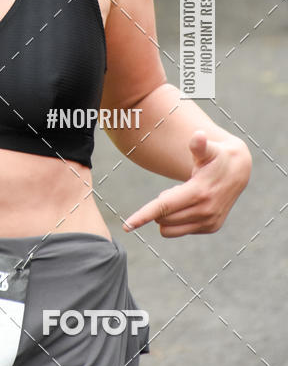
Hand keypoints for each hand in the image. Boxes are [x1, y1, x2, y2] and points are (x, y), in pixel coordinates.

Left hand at [123, 131, 251, 236]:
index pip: (164, 207)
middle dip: (159, 206)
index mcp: (198, 193)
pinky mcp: (211, 228)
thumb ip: (200, 145)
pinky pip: (180, 230)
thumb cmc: (217, 156)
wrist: (239, 172)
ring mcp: (209, 222)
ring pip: (169, 228)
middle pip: (163, 218)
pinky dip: (177, 219)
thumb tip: (199, 135)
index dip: (144, 215)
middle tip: (174, 189)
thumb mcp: (209, 148)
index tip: (127, 225)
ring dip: (167, 215)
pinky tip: (190, 203)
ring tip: (182, 195)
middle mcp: (204, 211)